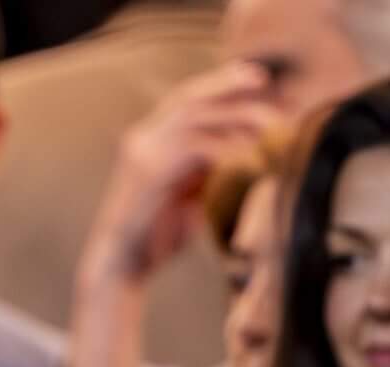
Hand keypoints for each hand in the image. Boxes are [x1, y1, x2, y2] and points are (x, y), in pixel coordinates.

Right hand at [78, 61, 279, 286]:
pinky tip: (249, 152)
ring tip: (269, 119)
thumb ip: (208, 167)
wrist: (121, 265)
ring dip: (235, 114)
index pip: (186, 99)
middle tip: (262, 78)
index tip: (257, 80)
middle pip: (187, 96)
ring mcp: (142, 152)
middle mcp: (142, 138)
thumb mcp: (189, 192)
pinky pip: (193, 147)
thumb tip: (249, 146)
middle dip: (226, 82)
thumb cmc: (157, 236)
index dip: (220, 85)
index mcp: (150, 140)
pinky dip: (225, 146)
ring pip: (193, 115)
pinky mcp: (148, 172)